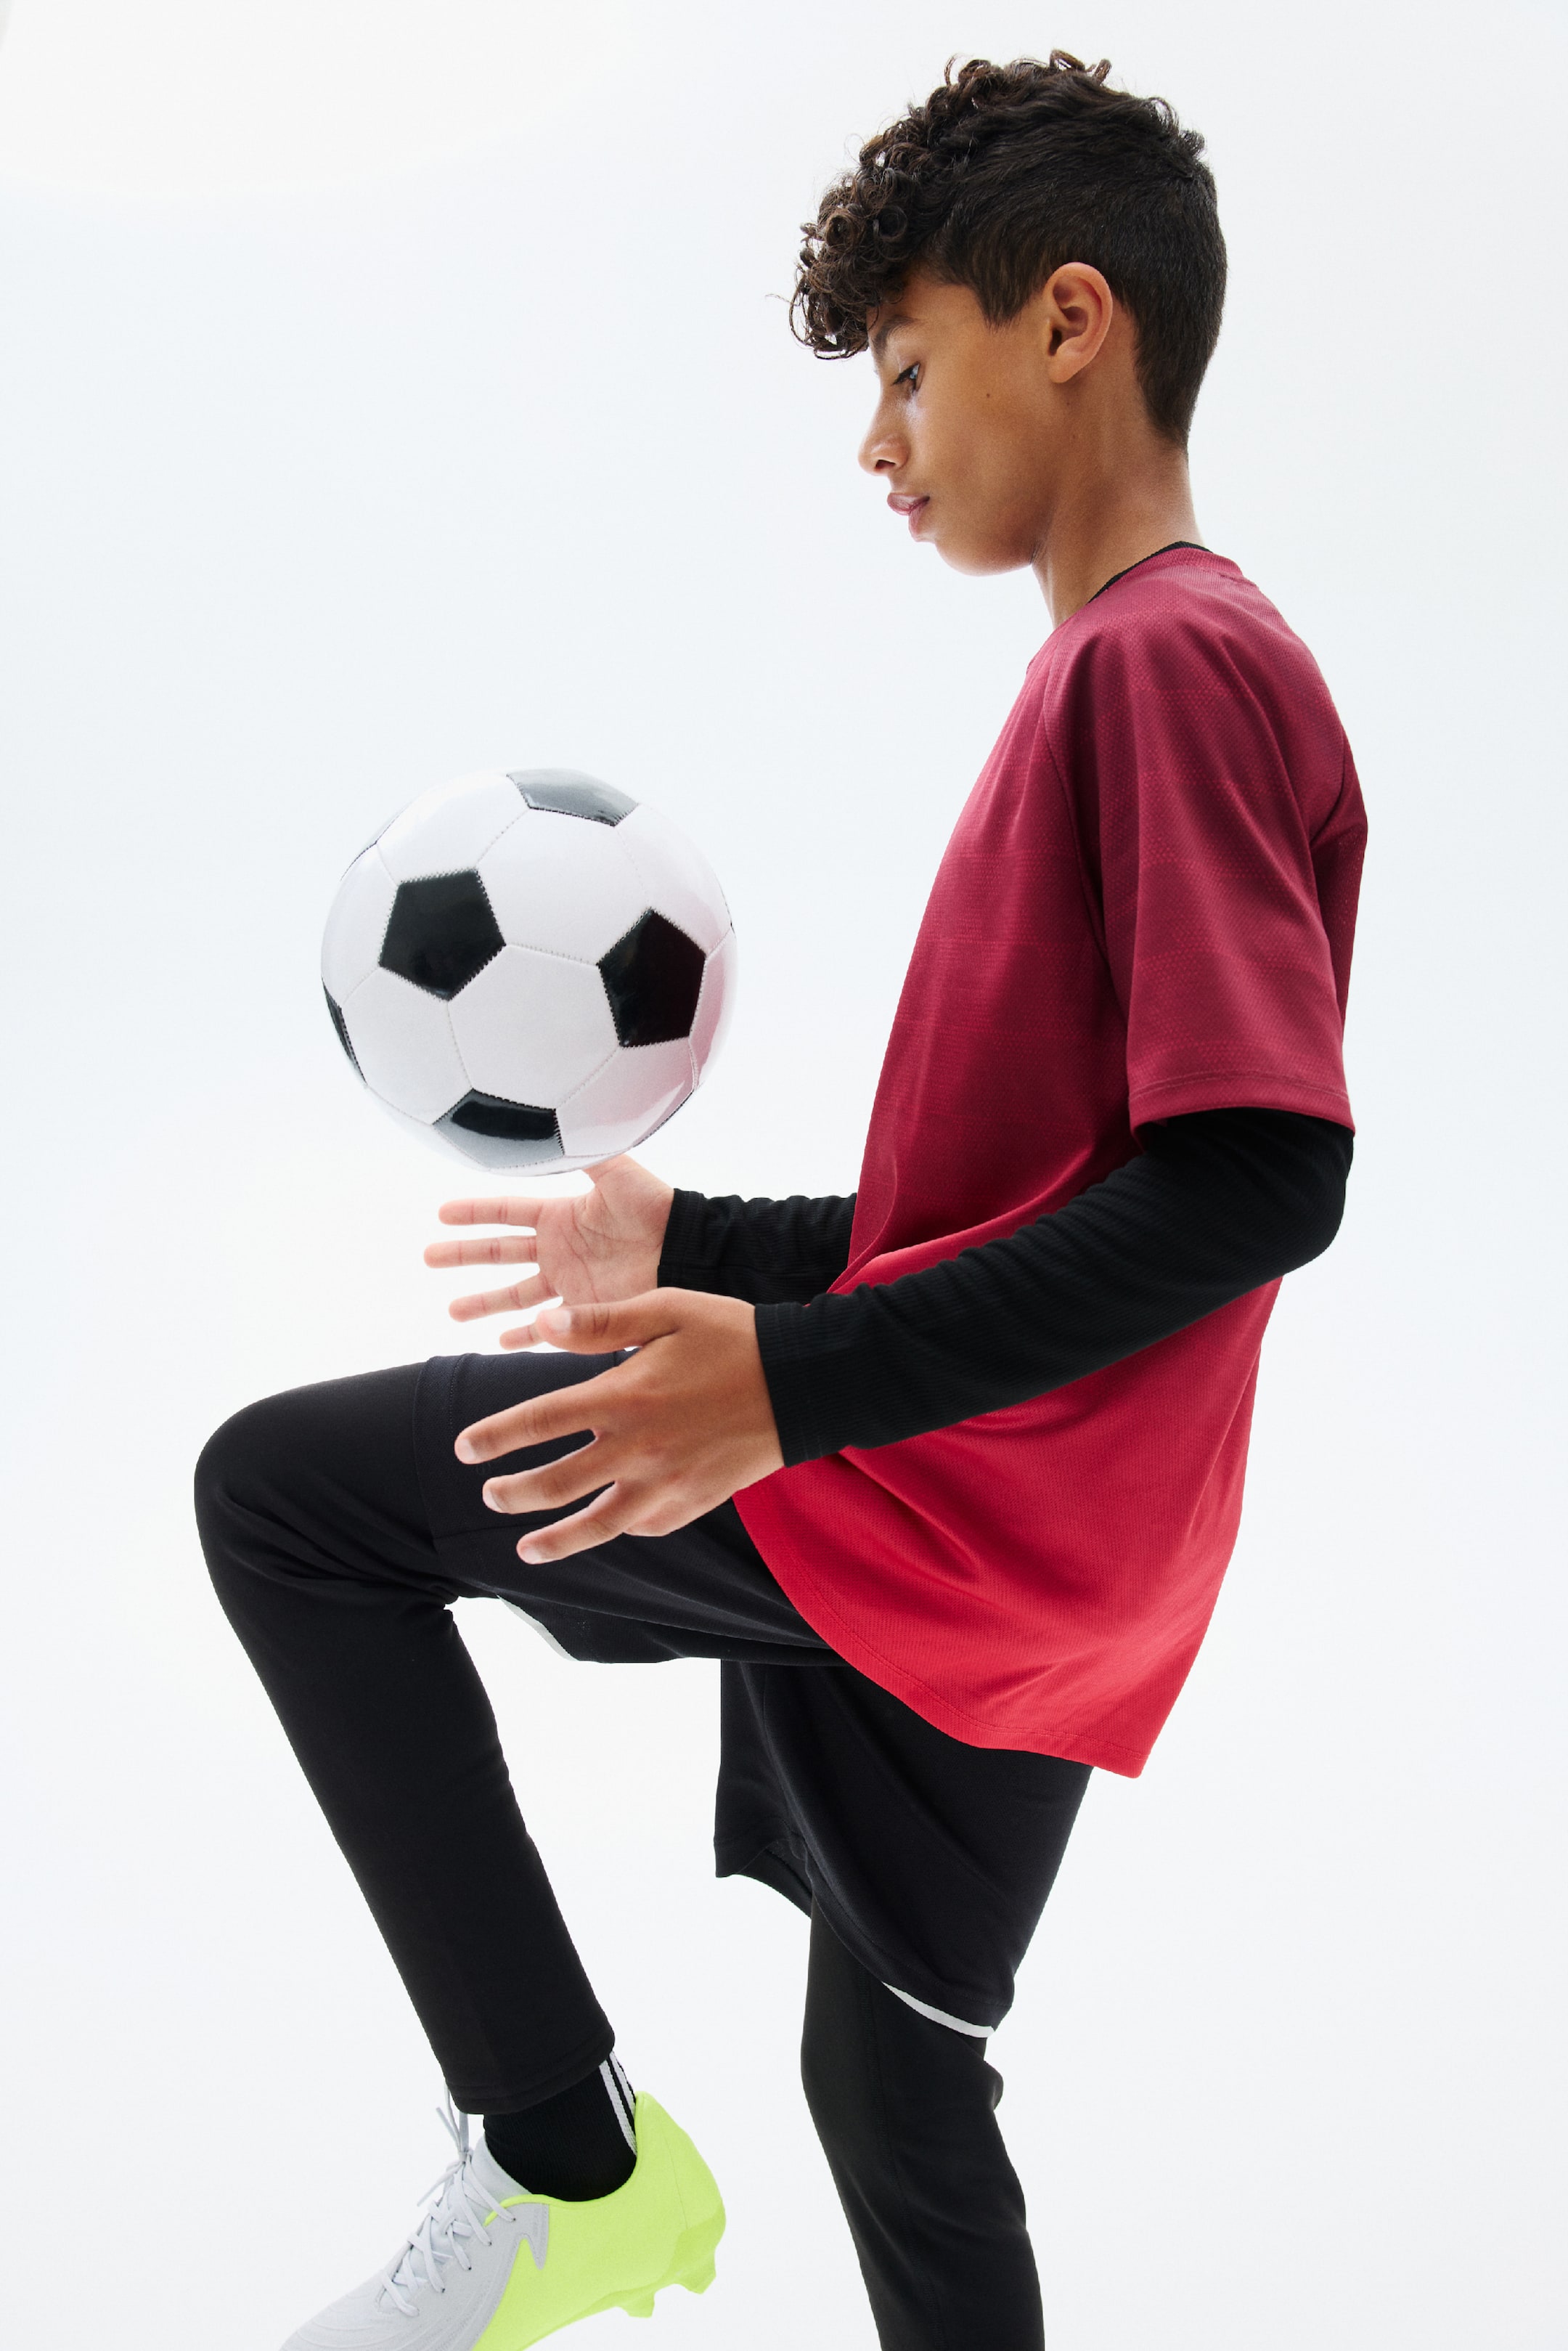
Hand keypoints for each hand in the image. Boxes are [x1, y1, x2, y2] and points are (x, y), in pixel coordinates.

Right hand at [424, 1155, 674, 1341]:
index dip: (474, 1213)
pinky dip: (525, 1337)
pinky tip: (501, 1343)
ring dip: (484, 1304)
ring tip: (453, 1311)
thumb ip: (583, 1153)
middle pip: (500, 1254)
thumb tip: (550, 1129)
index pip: (506, 1212)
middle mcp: (559, 1250)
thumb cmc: (657, 1209)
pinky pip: (548, 1329)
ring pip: (516, 1296)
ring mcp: (571, 1284)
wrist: (689, 1251)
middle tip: (428, 1257)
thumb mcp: (618, 1172)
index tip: (441, 1214)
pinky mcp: (586, 1312)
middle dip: (464, 1255)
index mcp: (561, 1215)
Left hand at [453, 1290, 784, 1561]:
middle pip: (555, 1483)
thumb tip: (542, 1323)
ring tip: (525, 1549)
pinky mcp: (694, 1503)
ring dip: (553, 1540)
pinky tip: (602, 1527)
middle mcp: (638, 1447)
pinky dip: (617, 1530)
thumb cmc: (732, 1336)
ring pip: (595, 1525)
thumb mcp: (666, 1309)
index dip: (494, 1437)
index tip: (464, 1448)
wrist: (805, 1383)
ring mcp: (667, 1483)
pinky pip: (644, 1527)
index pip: (537, 1422)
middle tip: (488, 1495)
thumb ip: (600, 1321)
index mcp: (623, 1396)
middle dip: (511, 1493)